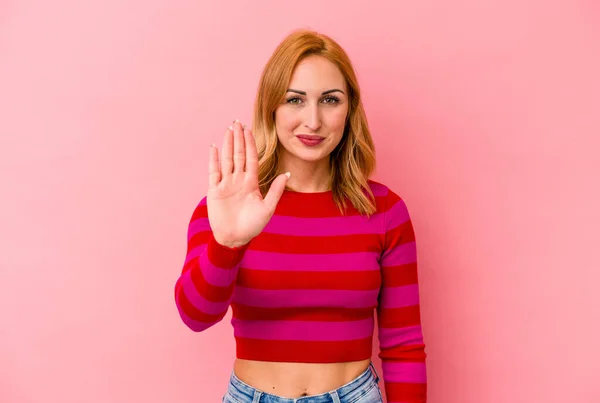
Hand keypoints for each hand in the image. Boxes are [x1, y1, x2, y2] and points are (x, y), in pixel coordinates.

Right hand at [207, 120, 289, 247]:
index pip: (252, 158)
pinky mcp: (215, 190)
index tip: (249, 129)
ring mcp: (226, 184)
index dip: (251, 144)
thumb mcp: (268, 208)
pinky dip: (214, 159)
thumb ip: (275, 191)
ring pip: (227, 159)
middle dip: (239, 138)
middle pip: (239, 154)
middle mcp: (238, 180)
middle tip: (237, 121)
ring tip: (228, 129)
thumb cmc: (253, 225)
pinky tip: (214, 147)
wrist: (235, 238)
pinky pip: (214, 171)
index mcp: (251, 182)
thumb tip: (286, 174)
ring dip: (227, 144)